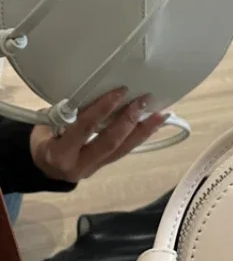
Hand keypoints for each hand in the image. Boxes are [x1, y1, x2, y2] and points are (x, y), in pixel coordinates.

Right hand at [30, 88, 165, 183]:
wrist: (44, 168)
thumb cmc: (44, 139)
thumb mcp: (45, 125)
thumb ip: (67, 114)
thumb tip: (92, 93)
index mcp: (59, 152)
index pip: (84, 127)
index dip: (102, 109)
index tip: (118, 92)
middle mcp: (79, 164)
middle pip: (110, 142)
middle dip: (129, 120)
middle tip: (143, 102)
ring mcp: (94, 168)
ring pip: (123, 150)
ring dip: (143, 131)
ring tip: (160, 115)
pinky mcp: (105, 167)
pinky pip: (124, 152)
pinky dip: (139, 137)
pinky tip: (152, 126)